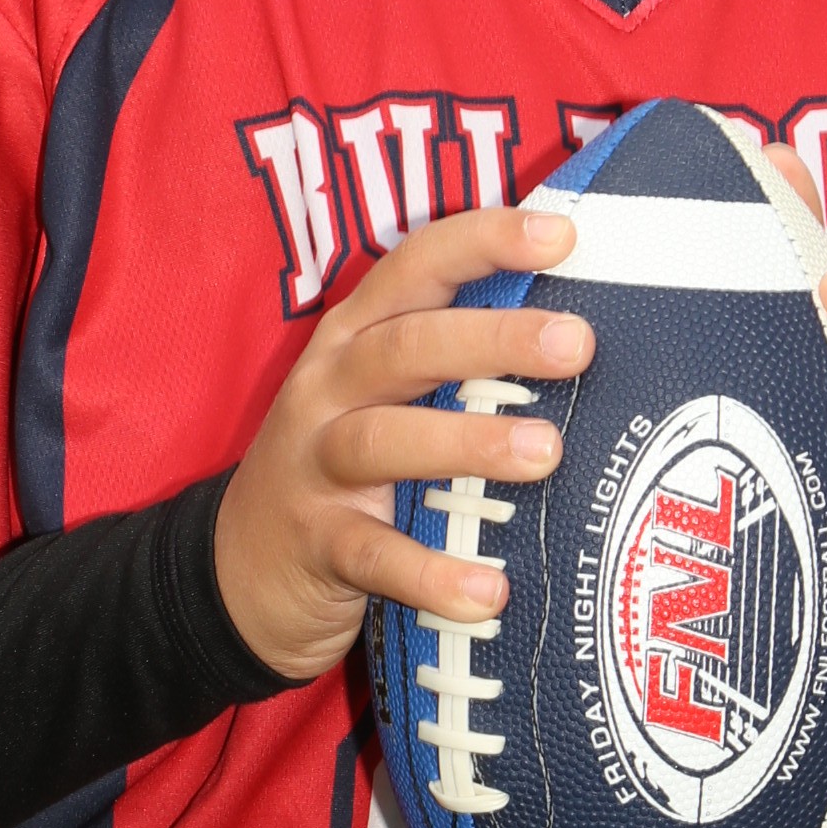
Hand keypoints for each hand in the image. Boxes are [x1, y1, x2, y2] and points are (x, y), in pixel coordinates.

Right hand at [213, 206, 594, 682]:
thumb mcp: (383, 397)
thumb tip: (585, 335)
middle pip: (404, 346)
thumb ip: (456, 364)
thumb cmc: (345, 466)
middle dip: (492, 338)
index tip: (561, 235)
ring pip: (385, 439)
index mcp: (354, 336)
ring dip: (469, 441)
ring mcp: (313, 465)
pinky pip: (374, 556)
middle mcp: (328, 387)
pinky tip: (488, 592)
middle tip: (577, 344)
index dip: (483, 242)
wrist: (240, 571)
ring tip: (545, 453)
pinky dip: (431, 573)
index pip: (415, 266)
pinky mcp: (314, 544)